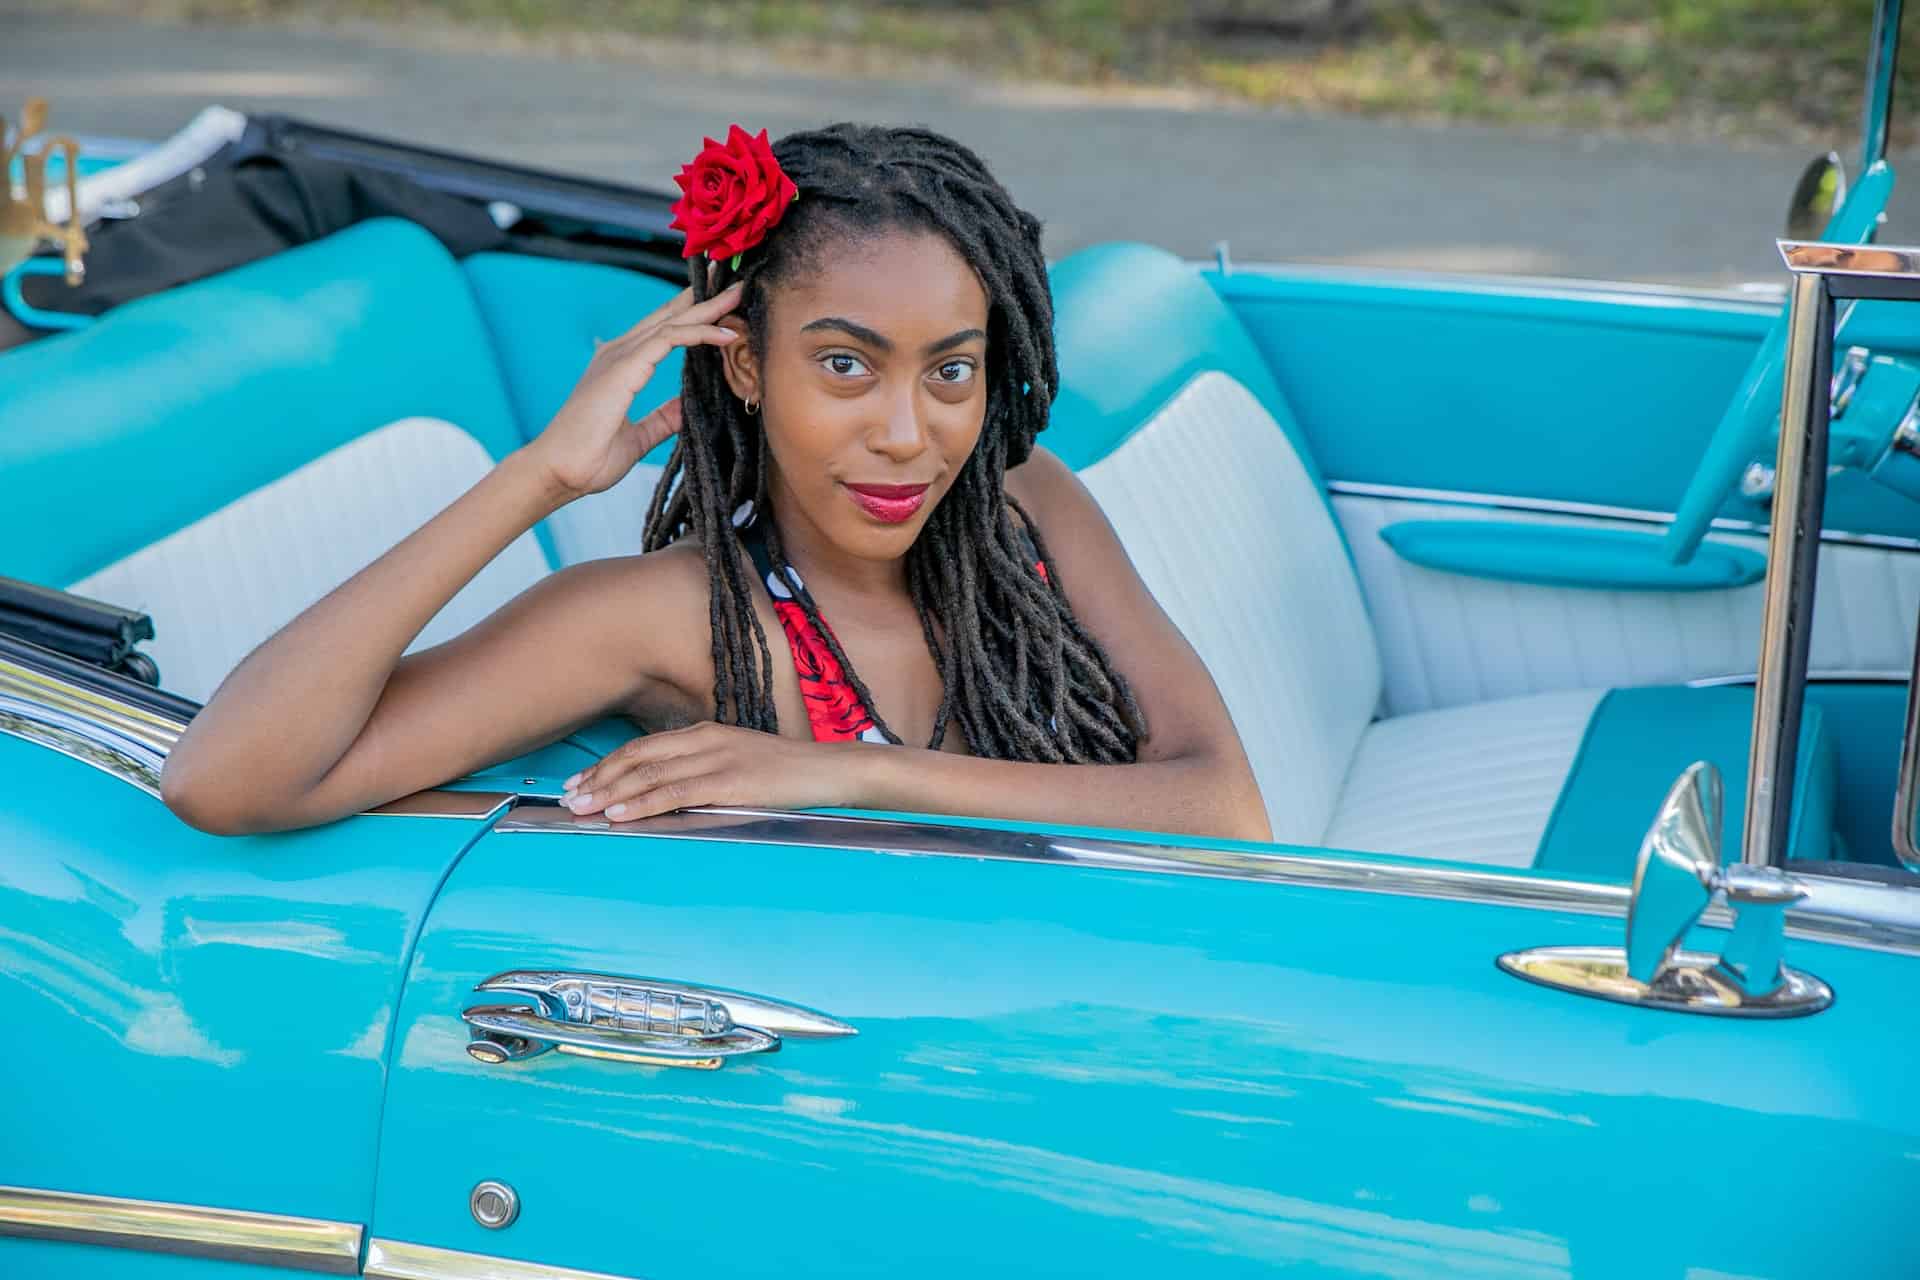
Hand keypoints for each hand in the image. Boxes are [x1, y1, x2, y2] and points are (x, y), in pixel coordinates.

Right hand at [520, 280, 744, 501]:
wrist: (559, 473)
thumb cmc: (589, 458)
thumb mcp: (640, 436)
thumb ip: (663, 418)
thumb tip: (687, 408)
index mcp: (621, 365)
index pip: (663, 328)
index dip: (693, 312)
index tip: (724, 303)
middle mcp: (619, 353)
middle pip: (669, 315)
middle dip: (704, 296)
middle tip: (735, 279)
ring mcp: (619, 358)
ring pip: (672, 321)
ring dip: (708, 307)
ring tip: (738, 293)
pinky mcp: (623, 369)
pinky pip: (668, 340)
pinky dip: (698, 333)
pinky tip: (724, 333)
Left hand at [560, 722, 864, 819]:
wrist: (831, 771)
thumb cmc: (790, 773)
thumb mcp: (741, 763)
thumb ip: (706, 771)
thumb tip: (673, 792)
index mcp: (706, 732)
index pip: (643, 747)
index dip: (608, 765)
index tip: (581, 782)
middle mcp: (705, 740)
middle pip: (638, 757)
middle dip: (599, 779)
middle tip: (568, 798)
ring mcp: (716, 759)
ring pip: (649, 775)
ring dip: (610, 794)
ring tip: (581, 809)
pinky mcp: (729, 782)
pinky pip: (675, 793)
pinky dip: (642, 804)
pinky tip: (620, 814)